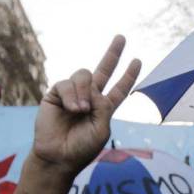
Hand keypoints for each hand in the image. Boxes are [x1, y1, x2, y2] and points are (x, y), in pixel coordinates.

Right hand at [32, 36, 140, 177]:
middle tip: (122, 38)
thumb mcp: (102, 128)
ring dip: (84, 92)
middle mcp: (90, 98)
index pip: (119, 89)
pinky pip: (66, 83)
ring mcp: (73, 94)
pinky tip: (72, 109)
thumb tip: (92, 89)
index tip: (137, 61)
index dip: (129, 76)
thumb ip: (103, 106)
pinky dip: (72, 96)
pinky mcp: (55, 94)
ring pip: (84, 75)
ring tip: (81, 111)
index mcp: (104, 108)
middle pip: (103, 70)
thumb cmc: (82, 147)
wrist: (59, 156)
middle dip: (113, 54)